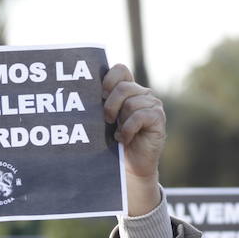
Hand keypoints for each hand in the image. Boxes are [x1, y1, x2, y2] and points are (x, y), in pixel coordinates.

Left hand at [103, 63, 164, 214]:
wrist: (129, 167)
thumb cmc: (113, 143)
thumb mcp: (104, 120)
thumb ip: (100, 104)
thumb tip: (80, 91)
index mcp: (129, 90)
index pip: (120, 70)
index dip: (109, 79)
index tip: (100, 94)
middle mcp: (142, 94)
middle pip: (123, 87)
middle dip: (110, 105)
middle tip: (107, 120)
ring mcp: (152, 105)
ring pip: (131, 103)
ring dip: (120, 121)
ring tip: (118, 133)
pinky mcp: (158, 119)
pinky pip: (140, 116)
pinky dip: (128, 129)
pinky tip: (124, 138)